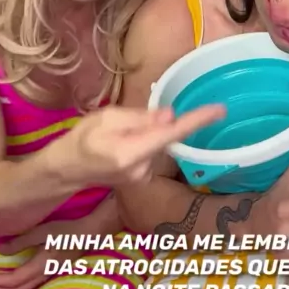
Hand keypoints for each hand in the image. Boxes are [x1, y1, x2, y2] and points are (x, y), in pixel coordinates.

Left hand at [0, 199, 119, 288]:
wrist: (89, 236)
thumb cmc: (67, 231)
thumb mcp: (42, 231)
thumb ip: (20, 242)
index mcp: (40, 266)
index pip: (10, 281)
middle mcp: (41, 277)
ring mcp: (45, 278)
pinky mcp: (46, 275)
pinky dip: (8, 288)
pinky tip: (1, 282)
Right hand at [50, 103, 225, 187]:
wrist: (67, 168)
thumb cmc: (82, 138)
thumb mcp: (107, 117)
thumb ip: (140, 118)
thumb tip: (170, 116)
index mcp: (131, 152)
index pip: (172, 134)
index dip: (197, 121)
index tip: (220, 110)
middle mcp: (142, 169)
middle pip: (165, 138)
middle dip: (155, 123)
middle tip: (123, 122)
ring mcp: (144, 177)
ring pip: (158, 144)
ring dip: (147, 133)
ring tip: (116, 134)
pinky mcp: (144, 177)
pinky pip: (152, 152)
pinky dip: (144, 142)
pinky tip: (122, 144)